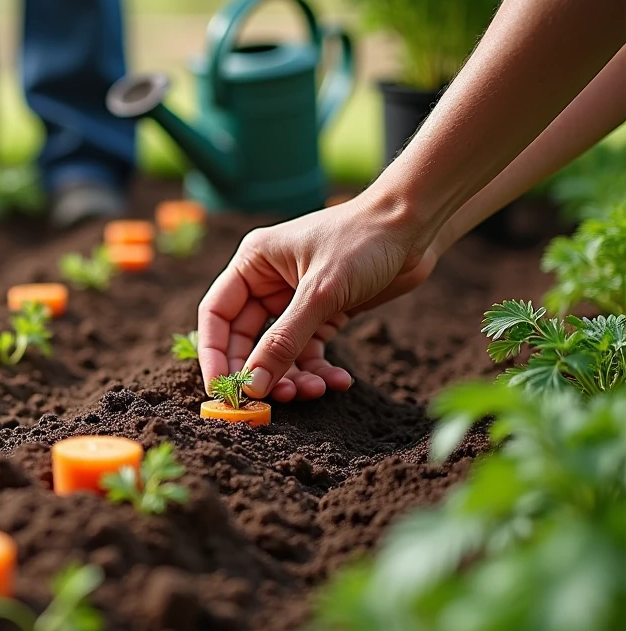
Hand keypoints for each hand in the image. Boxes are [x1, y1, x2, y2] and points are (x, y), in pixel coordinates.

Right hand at [198, 196, 430, 399]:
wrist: (415, 226)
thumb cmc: (363, 241)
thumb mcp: (320, 294)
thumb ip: (283, 342)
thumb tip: (253, 386)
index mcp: (253, 263)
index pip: (217, 315)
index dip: (215, 355)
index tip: (222, 392)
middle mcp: (268, 281)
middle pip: (247, 339)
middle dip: (259, 372)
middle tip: (268, 404)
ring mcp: (296, 298)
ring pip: (281, 351)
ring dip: (294, 376)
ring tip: (314, 393)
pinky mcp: (324, 312)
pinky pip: (311, 350)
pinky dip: (321, 370)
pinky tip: (339, 381)